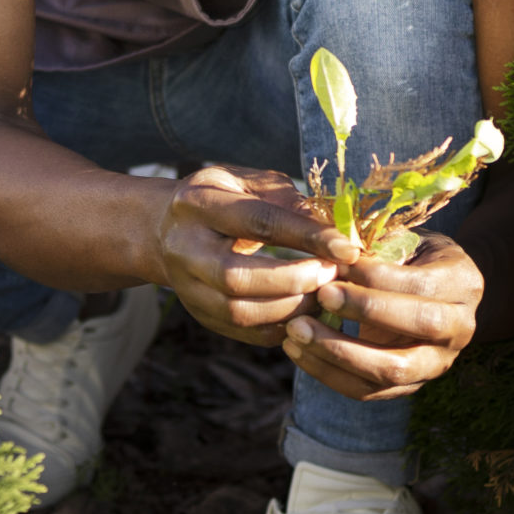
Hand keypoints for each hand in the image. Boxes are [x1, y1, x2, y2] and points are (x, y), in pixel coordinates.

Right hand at [154, 164, 360, 346]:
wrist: (167, 229)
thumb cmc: (223, 198)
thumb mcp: (248, 182)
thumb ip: (286, 200)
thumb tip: (332, 228)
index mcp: (198, 203)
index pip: (257, 222)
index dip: (306, 237)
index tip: (347, 248)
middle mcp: (184, 247)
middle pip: (237, 277)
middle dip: (294, 280)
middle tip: (332, 274)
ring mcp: (187, 287)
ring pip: (239, 311)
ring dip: (291, 308)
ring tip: (324, 295)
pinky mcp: (199, 314)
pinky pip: (244, 332)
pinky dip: (282, 327)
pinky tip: (307, 313)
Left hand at [281, 232, 481, 399]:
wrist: (432, 294)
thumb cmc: (409, 256)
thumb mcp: (403, 240)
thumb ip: (375, 245)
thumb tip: (333, 252)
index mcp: (463, 283)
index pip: (419, 285)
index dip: (375, 277)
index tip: (334, 265)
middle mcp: (460, 328)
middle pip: (418, 326)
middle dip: (365, 311)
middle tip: (320, 295)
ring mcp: (437, 364)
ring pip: (391, 370)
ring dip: (339, 352)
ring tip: (296, 330)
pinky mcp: (409, 386)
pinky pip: (368, 390)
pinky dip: (328, 373)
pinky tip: (297, 350)